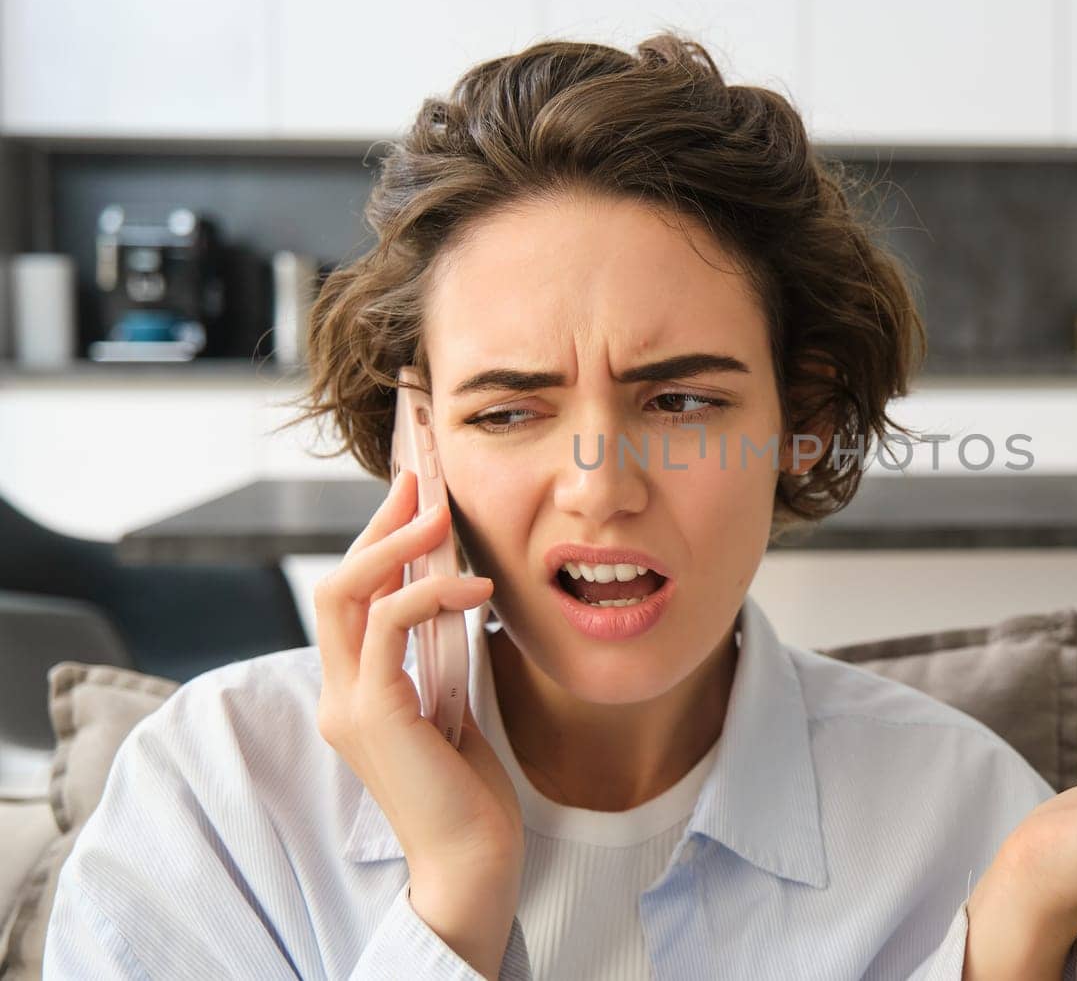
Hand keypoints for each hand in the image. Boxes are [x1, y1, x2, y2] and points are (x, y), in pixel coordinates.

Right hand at [314, 467, 521, 975]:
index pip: (352, 601)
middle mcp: (338, 694)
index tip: (414, 499)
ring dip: (396, 545)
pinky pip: (390, 625)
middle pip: (338, 585)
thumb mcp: (451, 703)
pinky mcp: (372, 713)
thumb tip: (452, 594)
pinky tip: (478, 589)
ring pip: (348, 595)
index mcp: (355, 692)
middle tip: (419, 481)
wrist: (473, 857)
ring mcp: (347, 704)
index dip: (378, 544)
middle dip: (378, 526)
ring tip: (442, 515)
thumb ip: (437, 656)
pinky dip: (432, 593)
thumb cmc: (470, 788)